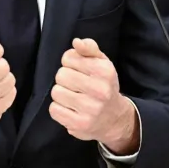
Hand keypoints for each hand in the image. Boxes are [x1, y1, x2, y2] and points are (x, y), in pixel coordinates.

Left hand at [49, 38, 138, 154]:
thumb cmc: (104, 86)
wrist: (114, 118)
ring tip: (72, 97)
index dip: (69, 63)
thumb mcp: (102, 63)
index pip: (68, 58)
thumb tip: (76, 42)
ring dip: (61, 94)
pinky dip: (58, 108)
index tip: (78, 70)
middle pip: (61, 75)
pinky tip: (70, 108)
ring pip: (56, 92)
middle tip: (75, 85)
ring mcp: (90, 109)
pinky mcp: (80, 125)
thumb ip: (89, 48)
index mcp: (105, 71)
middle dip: (64, 78)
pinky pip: (54, 110)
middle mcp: (100, 90)